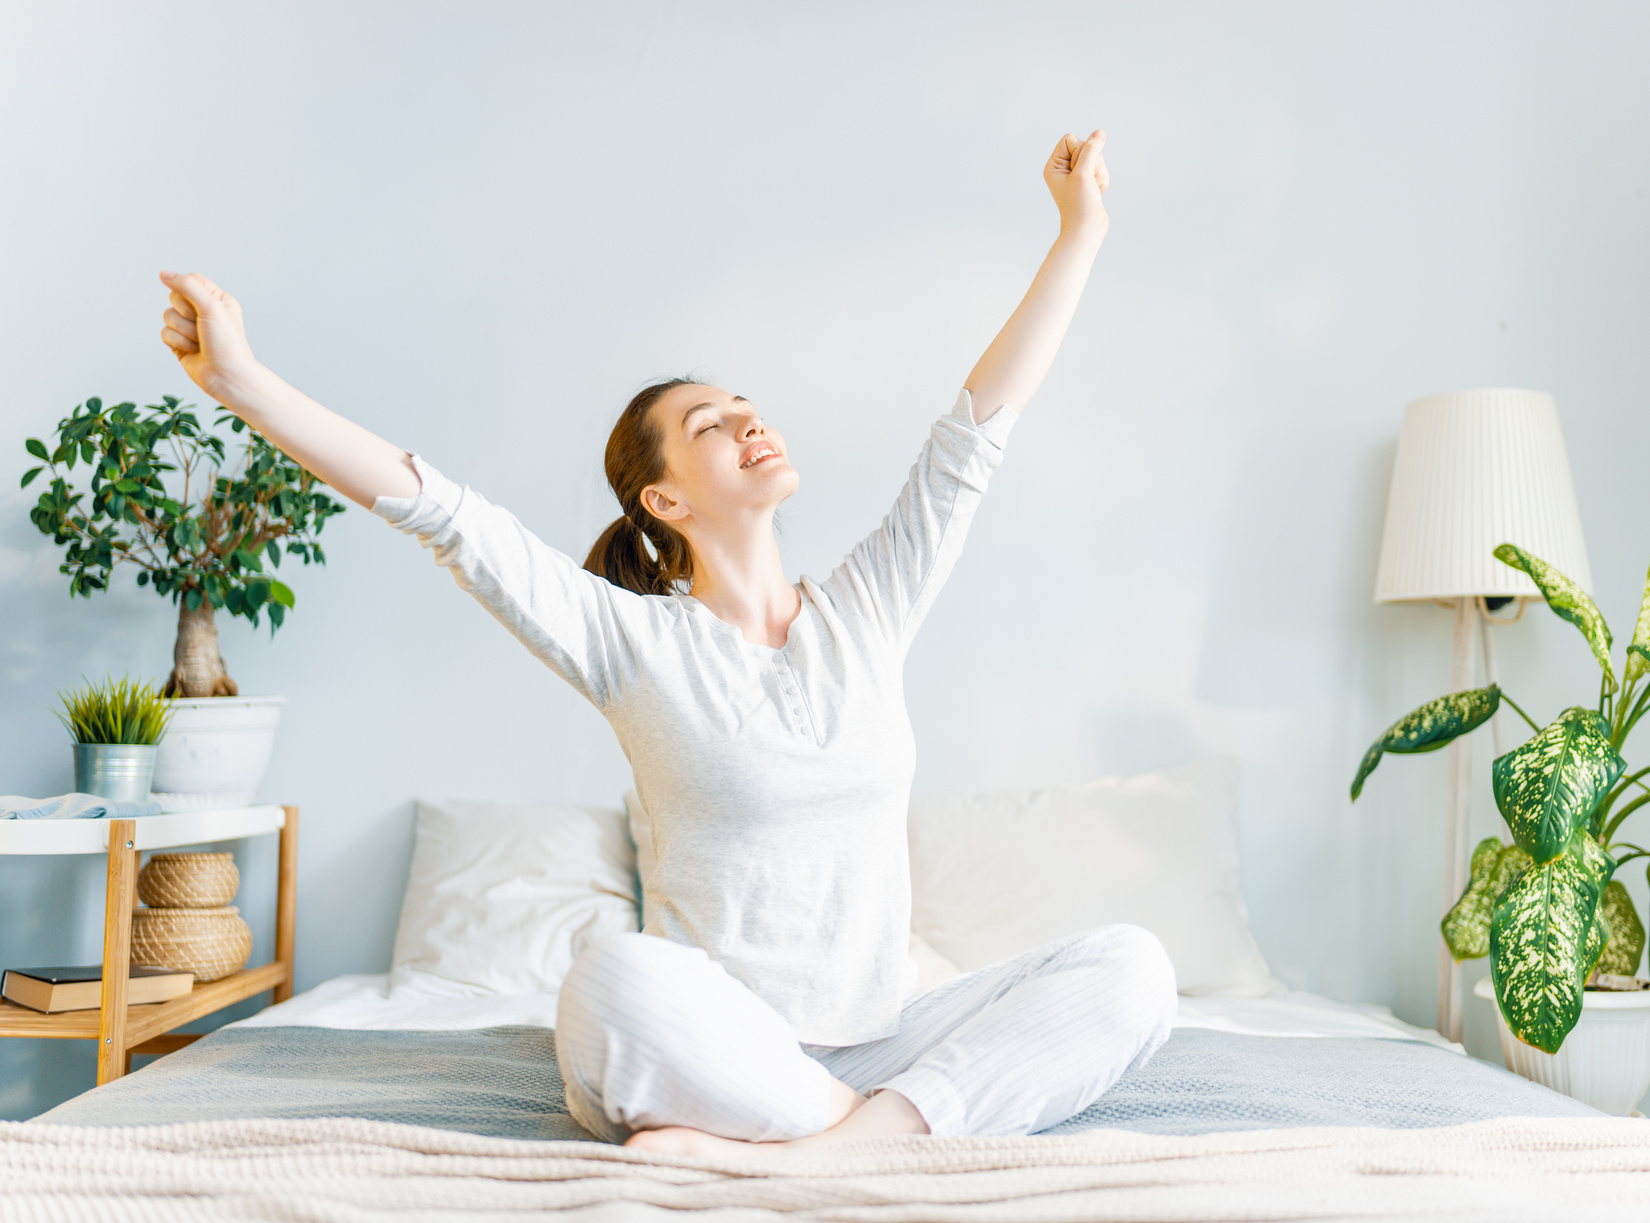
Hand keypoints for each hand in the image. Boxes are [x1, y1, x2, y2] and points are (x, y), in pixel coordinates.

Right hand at [158, 271, 263, 402]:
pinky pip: (165, 333)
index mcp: (217, 300)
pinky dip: (177, 342)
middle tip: (202, 327)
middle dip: (186, 314)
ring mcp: (190, 328)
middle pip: (175, 297)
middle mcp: (204, 312)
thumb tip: (164, 274)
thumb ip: (187, 286)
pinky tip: (192, 351)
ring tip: (200, 342)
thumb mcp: (211, 307)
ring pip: (167, 316)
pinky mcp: (180, 343)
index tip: (197, 304)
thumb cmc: (227, 344)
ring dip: (183, 330)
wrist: (226, 377)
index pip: (191, 281)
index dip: (188, 290)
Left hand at [1043, 130, 1108, 242]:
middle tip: (1086, 183)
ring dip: (1098, 173)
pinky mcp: (1087, 181)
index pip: (1071, 139)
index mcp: (1054, 166)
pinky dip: (1102, 181)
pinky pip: (1101, 169)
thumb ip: (1091, 150)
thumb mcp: (1084, 174)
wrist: (1087, 230)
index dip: (1080, 151)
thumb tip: (1099, 133)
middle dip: (1092, 163)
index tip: (1078, 172)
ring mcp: (1076, 175)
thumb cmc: (1080, 205)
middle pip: (1086, 146)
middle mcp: (1063, 169)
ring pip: (1096, 158)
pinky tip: (1096, 193)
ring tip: (1092, 190)